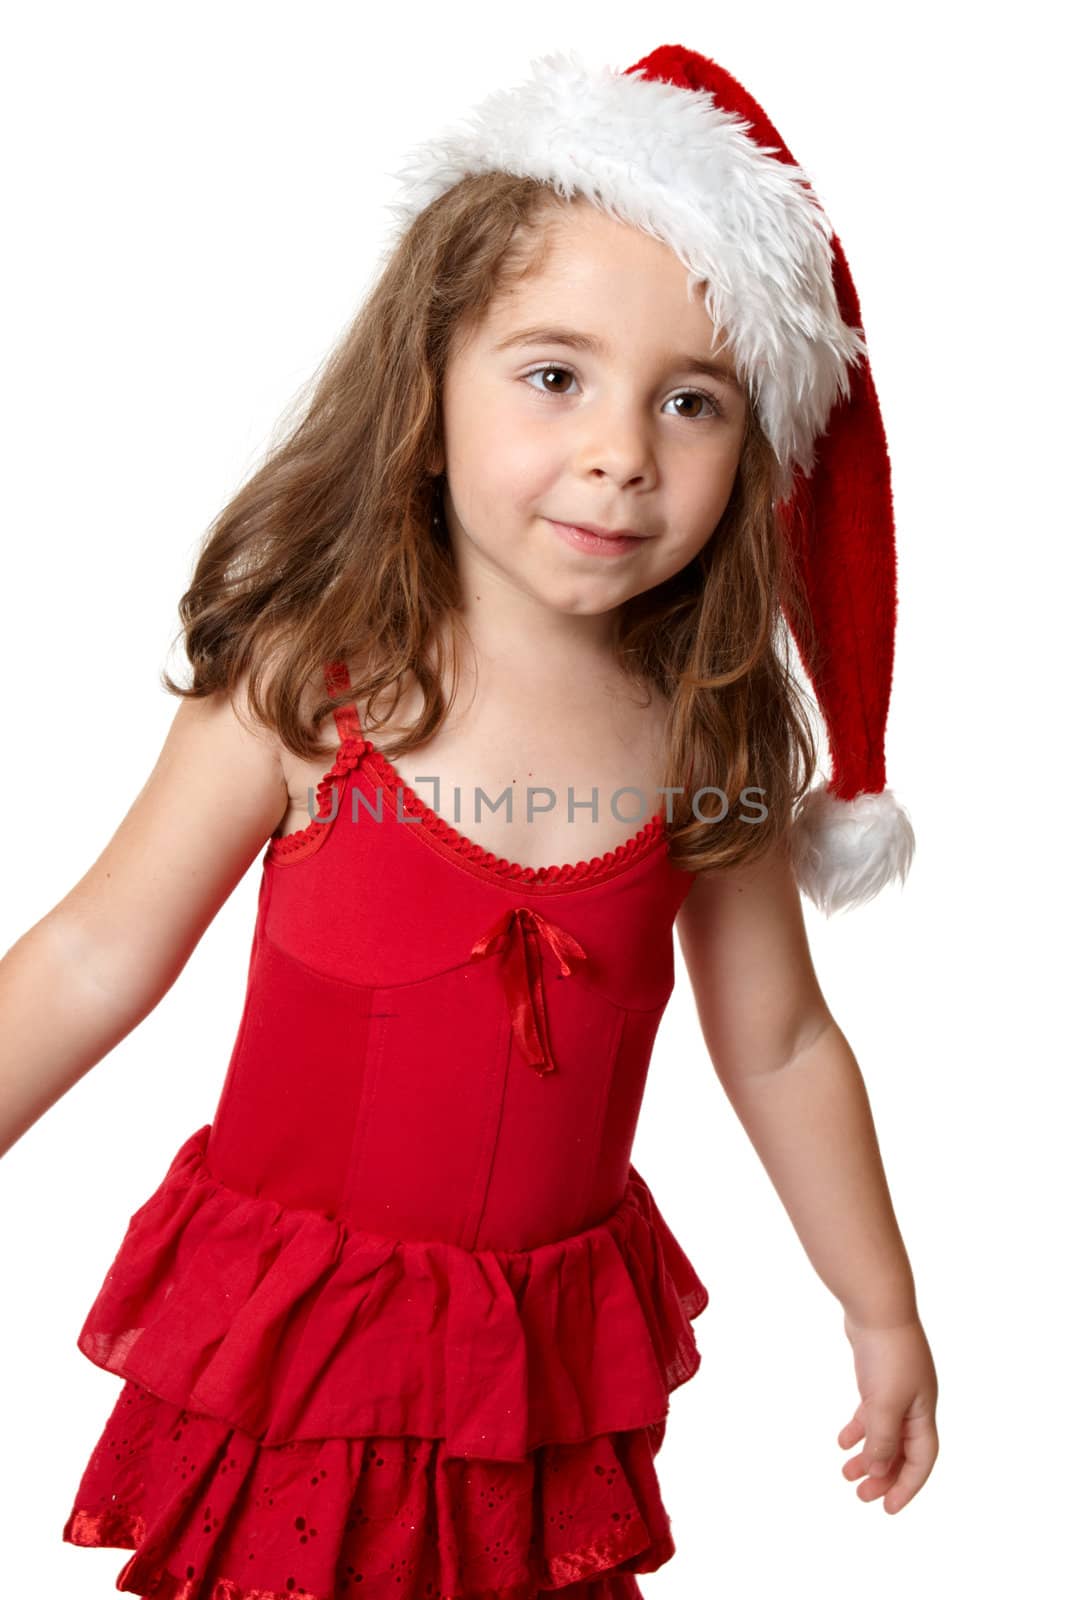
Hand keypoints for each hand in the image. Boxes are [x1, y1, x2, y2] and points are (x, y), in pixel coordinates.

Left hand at [837, 1312, 938, 1512]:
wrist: (876, 1306)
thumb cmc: (887, 1352)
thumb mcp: (884, 1402)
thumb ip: (882, 1439)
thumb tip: (877, 1471)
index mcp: (923, 1412)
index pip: (922, 1460)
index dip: (907, 1486)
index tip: (887, 1508)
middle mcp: (914, 1403)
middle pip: (903, 1450)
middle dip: (884, 1475)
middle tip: (860, 1496)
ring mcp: (897, 1389)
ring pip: (885, 1432)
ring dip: (868, 1454)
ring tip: (846, 1473)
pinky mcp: (878, 1376)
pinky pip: (871, 1412)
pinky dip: (858, 1428)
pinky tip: (842, 1442)